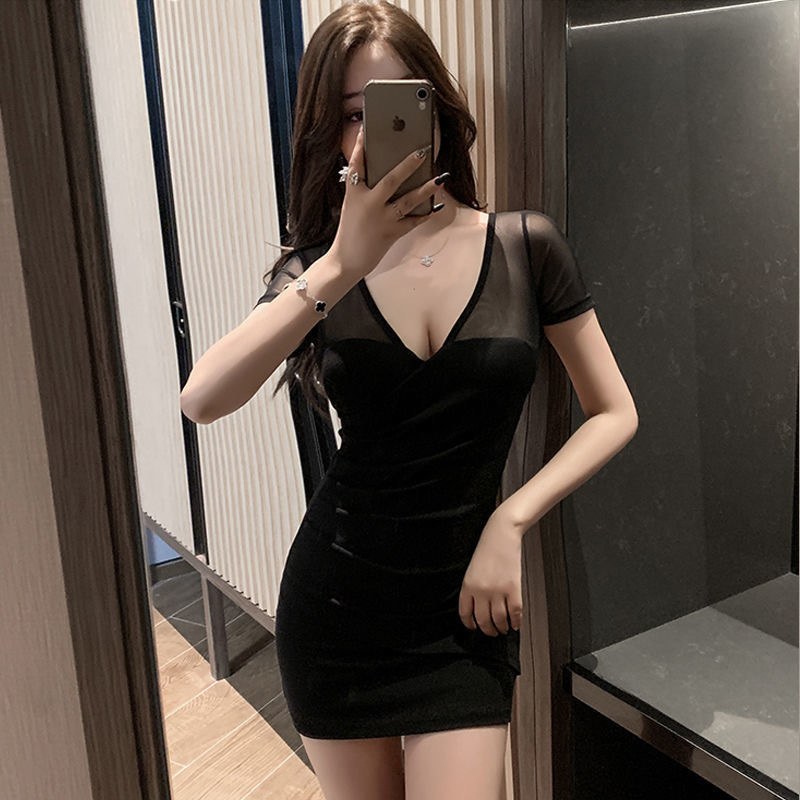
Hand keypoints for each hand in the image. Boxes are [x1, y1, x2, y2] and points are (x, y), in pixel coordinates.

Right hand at [329, 125, 444, 278]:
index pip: (357, 165)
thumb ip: (367, 192)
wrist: (346, 261)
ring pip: (408, 200)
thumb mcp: (353, 207)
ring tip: (440, 178)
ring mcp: (381, 219)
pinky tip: (437, 207)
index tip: (366, 130)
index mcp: (354, 194)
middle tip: (422, 151)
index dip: (361, 146)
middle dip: (408, 164)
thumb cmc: (351, 232)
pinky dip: (425, 214)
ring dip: (426, 189)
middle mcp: (368, 203)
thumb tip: (392, 178)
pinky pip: (413, 221)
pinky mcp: (391, 233)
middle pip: (391, 179)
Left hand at [458, 508, 525, 635]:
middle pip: (483, 621)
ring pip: (499, 620)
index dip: (470, 624)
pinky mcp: (513, 588)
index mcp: (467, 586)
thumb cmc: (487, 549)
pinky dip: (516, 622)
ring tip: (504, 629)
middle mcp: (481, 591)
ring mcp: (497, 591)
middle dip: (489, 630)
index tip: (474, 627)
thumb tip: (478, 608)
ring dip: (502, 628)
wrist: (501, 534)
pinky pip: (515, 612)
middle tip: (493, 632)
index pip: (465, 614)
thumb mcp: (472, 569)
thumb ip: (473, 589)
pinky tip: (516, 624)